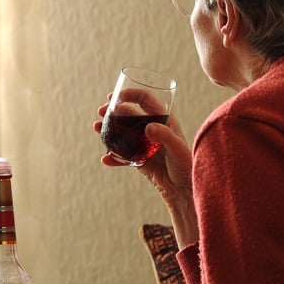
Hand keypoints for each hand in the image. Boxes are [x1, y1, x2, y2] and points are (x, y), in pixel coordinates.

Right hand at [94, 96, 198, 246]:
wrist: (183, 188)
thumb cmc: (186, 165)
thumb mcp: (177, 148)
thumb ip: (165, 136)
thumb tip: (148, 127)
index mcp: (164, 120)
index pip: (146, 100)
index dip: (130, 94)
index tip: (116, 96)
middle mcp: (152, 129)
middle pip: (130, 114)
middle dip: (114, 111)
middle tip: (101, 111)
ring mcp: (144, 144)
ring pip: (123, 133)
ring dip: (109, 129)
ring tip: (97, 127)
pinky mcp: (139, 159)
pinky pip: (123, 155)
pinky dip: (114, 157)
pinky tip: (106, 158)